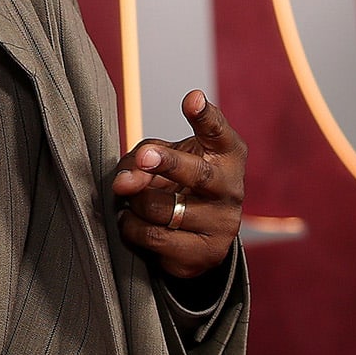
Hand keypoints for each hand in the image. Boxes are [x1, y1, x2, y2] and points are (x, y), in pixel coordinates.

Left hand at [110, 90, 245, 280]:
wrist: (198, 234)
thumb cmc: (179, 181)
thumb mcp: (164, 157)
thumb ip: (143, 157)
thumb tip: (123, 183)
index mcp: (227, 154)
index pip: (219, 131)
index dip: (205, 116)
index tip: (191, 99)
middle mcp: (231, 189)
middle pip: (197, 173)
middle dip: (167, 163)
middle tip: (144, 156)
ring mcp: (222, 225)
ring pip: (162, 209)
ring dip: (136, 202)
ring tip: (131, 200)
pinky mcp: (205, 255)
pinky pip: (153, 238)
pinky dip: (132, 227)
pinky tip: (131, 221)